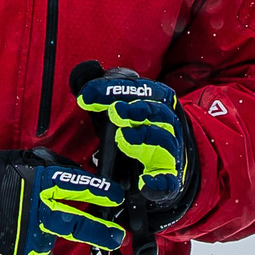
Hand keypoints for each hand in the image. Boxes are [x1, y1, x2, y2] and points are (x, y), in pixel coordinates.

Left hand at [74, 71, 195, 208]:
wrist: (165, 165)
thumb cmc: (138, 131)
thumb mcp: (121, 109)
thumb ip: (104, 93)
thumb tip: (85, 71)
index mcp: (156, 102)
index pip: (139, 89)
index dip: (113, 90)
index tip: (86, 95)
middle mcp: (166, 124)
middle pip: (156, 112)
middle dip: (135, 110)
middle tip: (114, 111)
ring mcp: (169, 151)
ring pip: (164, 141)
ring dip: (144, 137)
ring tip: (123, 137)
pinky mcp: (168, 177)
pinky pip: (168, 180)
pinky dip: (159, 182)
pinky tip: (145, 183)